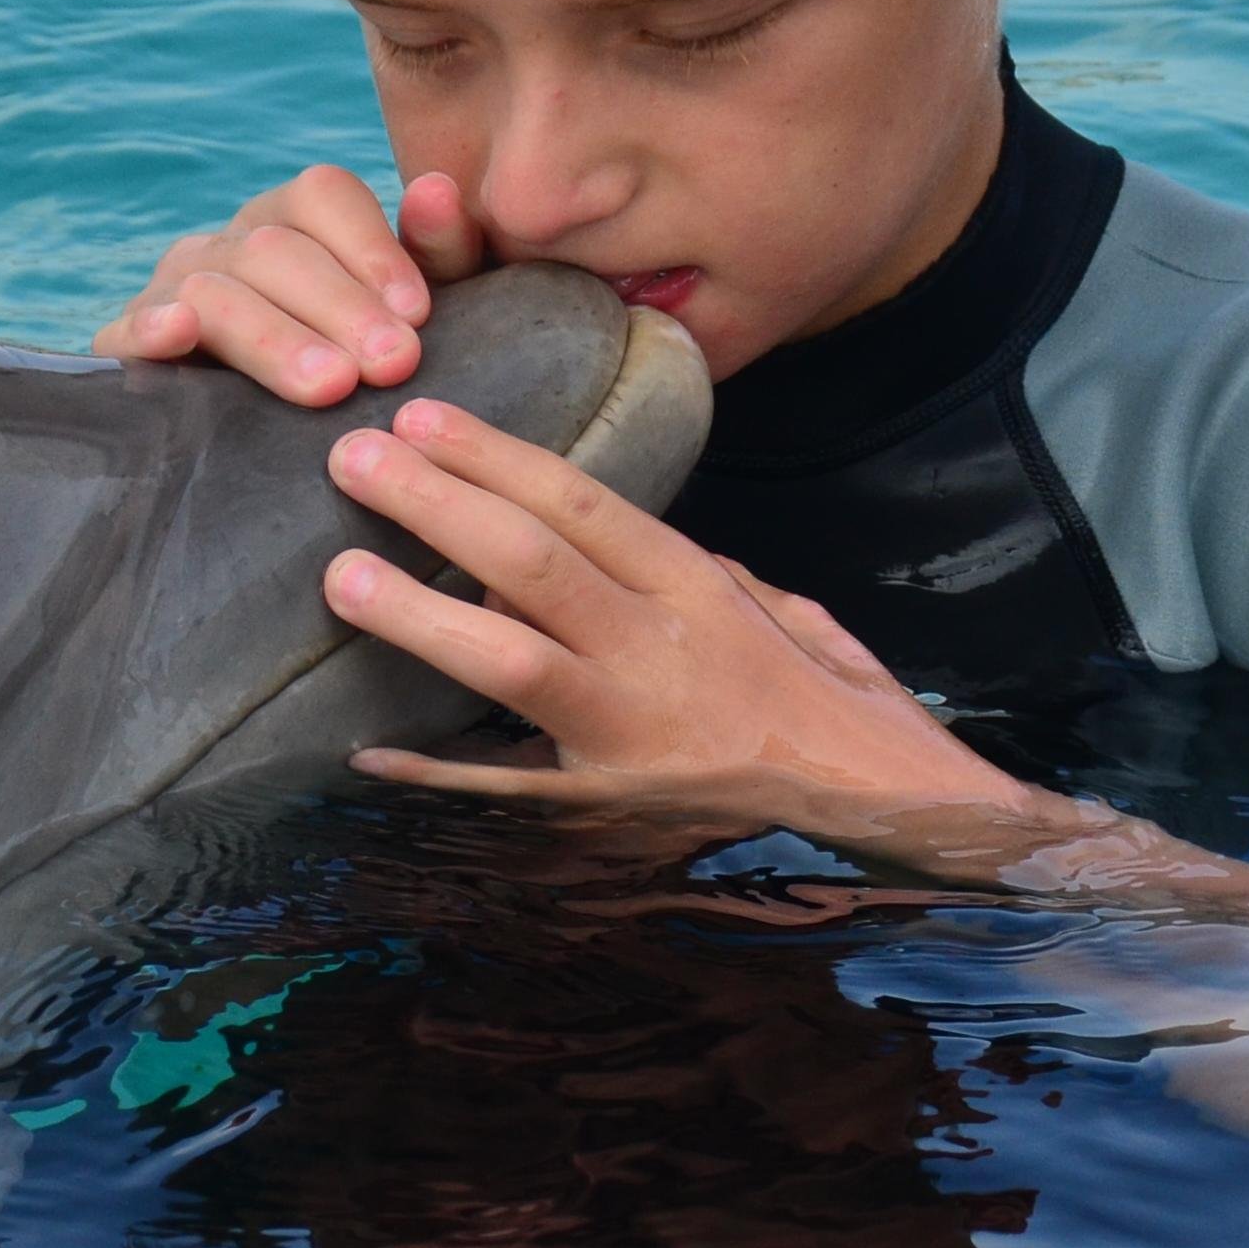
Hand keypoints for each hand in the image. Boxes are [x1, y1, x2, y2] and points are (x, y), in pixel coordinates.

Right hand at [90, 165, 486, 405]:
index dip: (372, 249)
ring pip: (215, 290)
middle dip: (340, 307)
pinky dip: (153, 327)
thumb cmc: (358, 371)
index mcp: (293, 223)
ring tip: (331, 385)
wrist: (264, 454)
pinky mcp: (124, 346)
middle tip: (393, 365)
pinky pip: (129, 328)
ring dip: (275, 336)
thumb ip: (436, 254)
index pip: (323, 196)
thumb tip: (436, 188)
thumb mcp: (407, 317)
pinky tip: (179, 335)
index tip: (419, 315)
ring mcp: (171, 290)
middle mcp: (229, 246)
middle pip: (275, 249)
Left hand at [320, 394, 1054, 853]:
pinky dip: (435, 768)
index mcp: (700, 590)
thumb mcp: (777, 614)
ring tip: (340, 572)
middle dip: (433, 503)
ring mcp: (633, 738)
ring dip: (417, 613)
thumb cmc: (842, 714)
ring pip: (510, 659)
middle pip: (530, 561)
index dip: (493, 455)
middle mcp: (663, 651)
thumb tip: (593, 536)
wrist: (908, 830)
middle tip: (350, 457)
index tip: (422, 417)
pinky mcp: (612, 819)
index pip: (581, 501)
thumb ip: (686, 573)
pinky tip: (364, 748)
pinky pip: (508, 789)